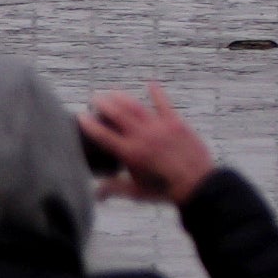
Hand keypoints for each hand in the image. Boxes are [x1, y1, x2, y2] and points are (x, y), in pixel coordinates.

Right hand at [72, 91, 212, 204]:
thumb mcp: (135, 191)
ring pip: (137, 108)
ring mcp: (159, 128)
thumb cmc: (164, 189)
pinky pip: (165, 104)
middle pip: (119, 116)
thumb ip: (113, 188)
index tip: (81, 116)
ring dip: (124, 98)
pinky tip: (151, 84)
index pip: (103, 136)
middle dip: (105, 104)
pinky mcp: (176, 123)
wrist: (196, 182)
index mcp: (129, 153)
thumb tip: (95, 193)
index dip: (90, 125)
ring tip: (113, 92)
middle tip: (95, 97)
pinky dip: (158, 93)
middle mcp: (142, 137)